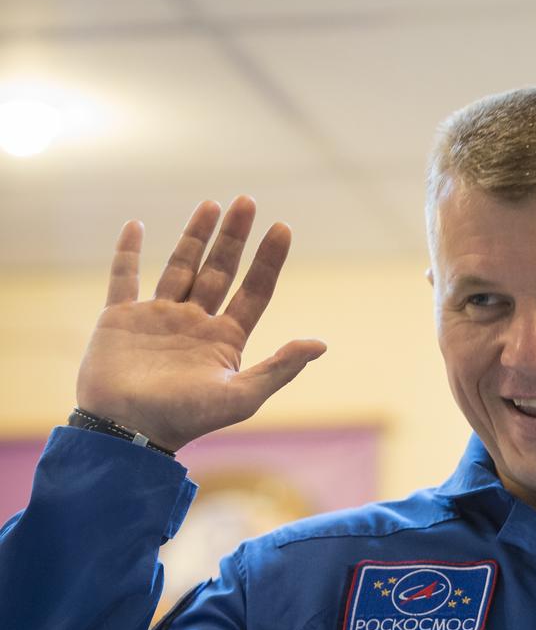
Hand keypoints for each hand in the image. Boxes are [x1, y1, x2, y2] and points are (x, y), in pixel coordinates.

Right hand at [76, 196, 325, 451]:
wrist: (128, 430)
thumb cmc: (186, 418)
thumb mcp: (242, 396)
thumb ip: (280, 368)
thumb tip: (320, 344)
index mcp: (224, 341)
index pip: (254, 292)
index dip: (269, 261)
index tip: (283, 228)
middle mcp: (194, 325)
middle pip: (220, 271)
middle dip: (235, 237)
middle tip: (248, 200)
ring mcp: (158, 319)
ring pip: (180, 267)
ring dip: (195, 236)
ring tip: (212, 204)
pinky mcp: (120, 318)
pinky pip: (124, 277)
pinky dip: (128, 252)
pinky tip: (137, 225)